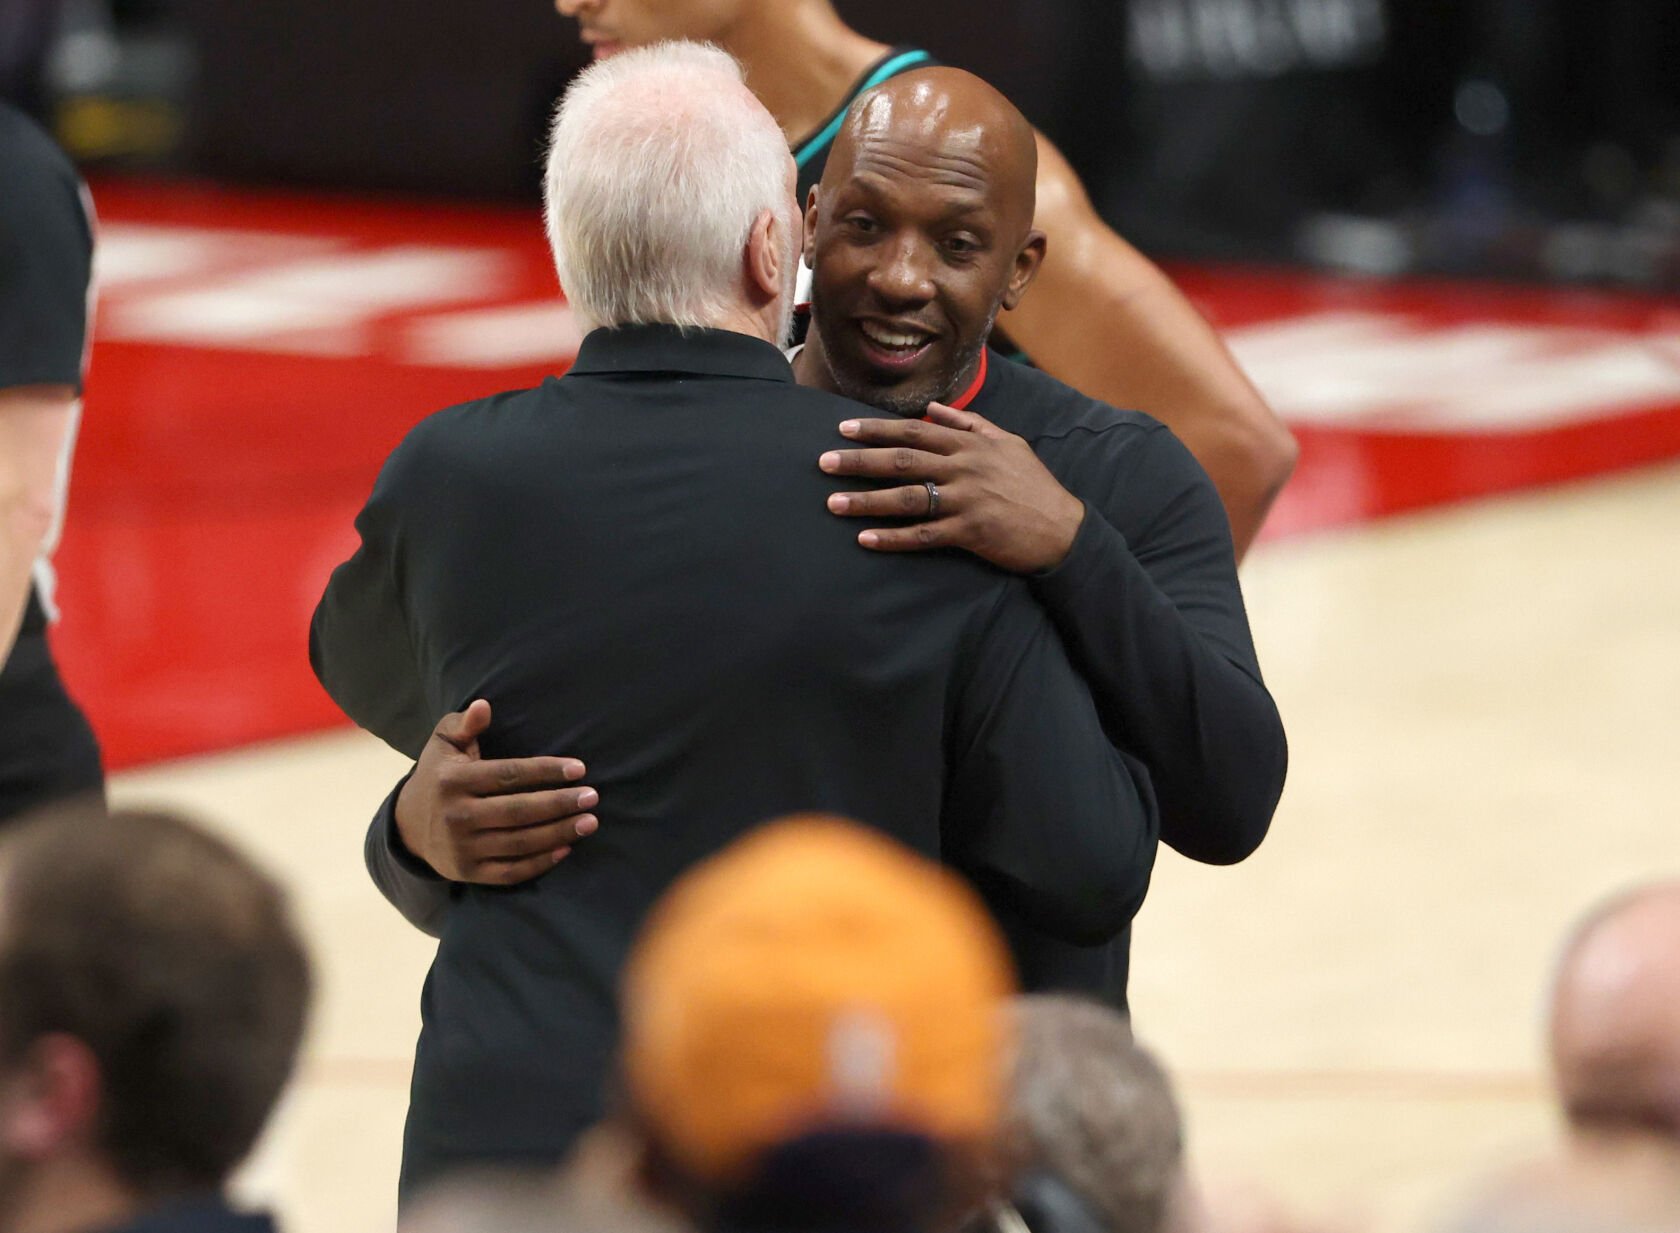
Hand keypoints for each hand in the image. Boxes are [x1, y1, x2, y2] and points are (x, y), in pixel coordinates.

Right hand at [395, 699, 599, 885]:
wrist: (409, 826)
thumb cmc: (439, 775)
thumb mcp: (444, 744)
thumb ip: (464, 724)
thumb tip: (484, 705)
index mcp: (453, 781)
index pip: (509, 775)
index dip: (546, 771)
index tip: (579, 769)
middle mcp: (457, 816)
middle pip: (519, 811)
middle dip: (560, 804)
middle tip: (592, 797)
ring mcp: (462, 848)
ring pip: (519, 843)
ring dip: (559, 833)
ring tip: (590, 822)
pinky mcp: (469, 873)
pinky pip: (511, 872)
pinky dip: (540, 863)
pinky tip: (566, 848)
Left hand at [818, 402, 1085, 573]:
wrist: (1063, 528)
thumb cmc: (1033, 484)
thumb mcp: (1007, 443)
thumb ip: (969, 423)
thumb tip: (933, 409)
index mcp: (970, 444)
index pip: (913, 432)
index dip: (876, 430)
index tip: (843, 428)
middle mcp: (964, 468)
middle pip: (902, 460)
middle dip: (859, 460)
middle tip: (823, 462)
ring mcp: (966, 500)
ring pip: (907, 497)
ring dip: (867, 500)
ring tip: (833, 503)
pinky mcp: (970, 531)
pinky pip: (924, 535)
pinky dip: (893, 537)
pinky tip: (866, 539)